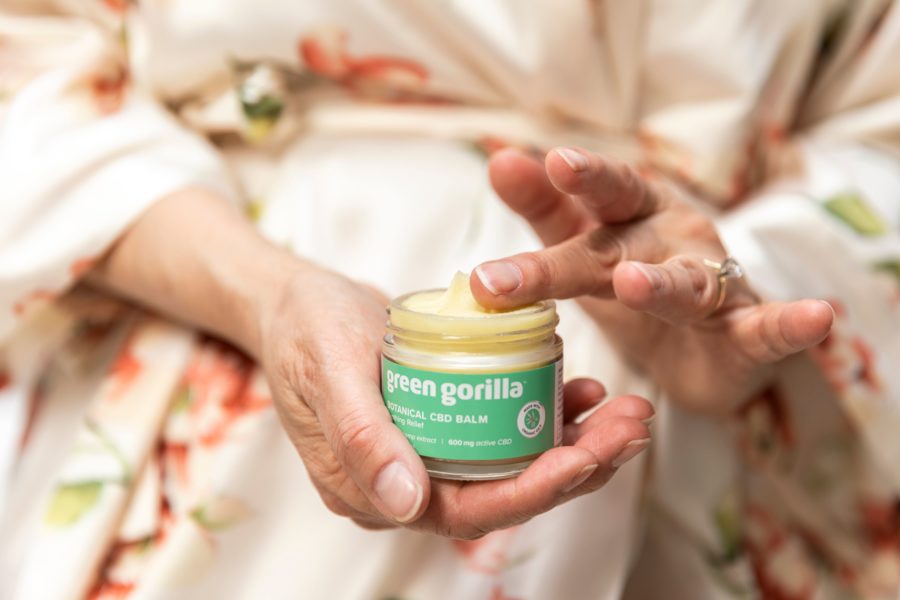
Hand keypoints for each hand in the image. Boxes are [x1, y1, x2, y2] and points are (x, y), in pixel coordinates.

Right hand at [257, 266, 653, 537]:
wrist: (292, 300)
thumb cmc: (303, 327)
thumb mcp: (328, 368)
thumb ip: (361, 437)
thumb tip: (406, 506)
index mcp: (370, 488)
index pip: (464, 509)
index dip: (529, 492)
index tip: (584, 458)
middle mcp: (405, 483)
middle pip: (504, 491)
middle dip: (576, 466)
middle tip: (632, 426)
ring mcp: (425, 453)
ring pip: (513, 464)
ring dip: (575, 443)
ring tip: (627, 412)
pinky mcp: (441, 422)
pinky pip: (503, 432)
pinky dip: (545, 414)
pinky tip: (582, 390)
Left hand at [470, 148, 833, 413]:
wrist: (703, 351)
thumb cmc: (638, 280)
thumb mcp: (587, 246)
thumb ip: (547, 208)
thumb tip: (500, 161)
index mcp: (633, 219)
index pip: (603, 195)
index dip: (578, 177)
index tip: (540, 161)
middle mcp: (673, 241)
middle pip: (620, 246)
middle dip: (575, 250)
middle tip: (539, 224)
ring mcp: (713, 286)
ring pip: (686, 285)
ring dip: (661, 284)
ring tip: (632, 281)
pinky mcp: (745, 334)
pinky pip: (768, 329)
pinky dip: (790, 325)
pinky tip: (815, 317)